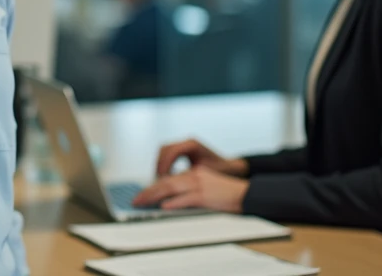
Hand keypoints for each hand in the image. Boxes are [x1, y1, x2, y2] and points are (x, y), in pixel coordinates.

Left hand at [132, 165, 248, 212]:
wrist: (245, 193)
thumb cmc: (226, 194)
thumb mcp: (205, 188)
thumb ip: (188, 192)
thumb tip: (169, 203)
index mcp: (193, 174)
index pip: (168, 180)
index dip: (153, 188)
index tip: (141, 196)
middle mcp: (193, 177)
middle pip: (165, 183)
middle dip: (148, 192)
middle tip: (136, 201)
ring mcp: (199, 185)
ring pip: (171, 188)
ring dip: (154, 195)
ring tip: (143, 202)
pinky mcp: (205, 195)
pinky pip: (186, 198)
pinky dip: (174, 202)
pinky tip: (165, 206)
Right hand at [155, 138, 246, 176]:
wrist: (231, 169)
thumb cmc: (221, 171)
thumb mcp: (204, 174)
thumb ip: (188, 176)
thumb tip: (173, 183)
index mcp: (192, 145)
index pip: (172, 151)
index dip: (165, 165)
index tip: (162, 177)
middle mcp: (186, 142)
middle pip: (164, 150)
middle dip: (159, 165)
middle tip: (157, 179)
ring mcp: (184, 146)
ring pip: (163, 152)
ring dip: (159, 165)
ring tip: (159, 179)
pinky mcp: (182, 152)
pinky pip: (167, 156)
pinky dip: (164, 165)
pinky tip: (165, 177)